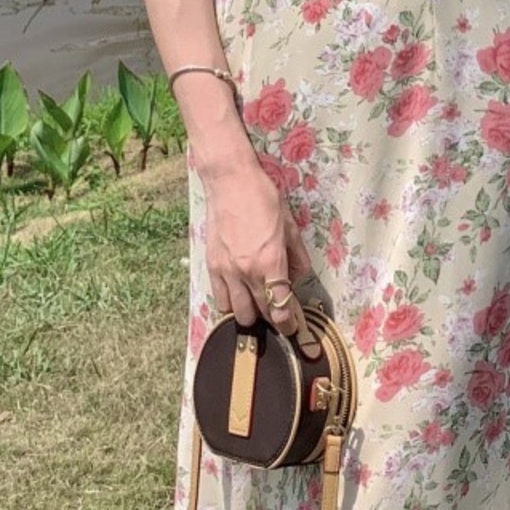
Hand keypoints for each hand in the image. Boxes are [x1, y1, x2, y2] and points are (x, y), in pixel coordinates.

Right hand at [202, 161, 319, 355]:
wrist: (230, 182)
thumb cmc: (264, 198)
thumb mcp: (290, 226)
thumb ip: (297, 257)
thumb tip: (298, 277)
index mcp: (270, 262)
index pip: (280, 307)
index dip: (288, 324)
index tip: (293, 327)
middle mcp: (247, 272)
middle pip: (260, 313)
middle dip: (272, 319)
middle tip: (279, 313)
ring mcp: (226, 271)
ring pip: (237, 312)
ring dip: (250, 313)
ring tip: (257, 304)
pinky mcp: (212, 266)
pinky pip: (219, 298)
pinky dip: (230, 303)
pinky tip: (239, 295)